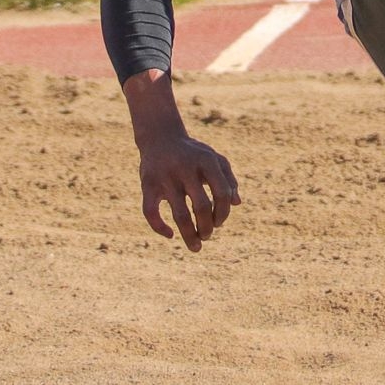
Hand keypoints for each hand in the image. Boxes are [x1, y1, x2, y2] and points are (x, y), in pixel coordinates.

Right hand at [139, 135, 239, 250]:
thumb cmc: (193, 153)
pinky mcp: (147, 185)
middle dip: (208, 228)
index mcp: (206, 161)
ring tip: (196, 247)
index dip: (223, 213)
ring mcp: (165, 177)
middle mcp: (186, 168)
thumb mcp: (214, 159)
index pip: (222, 194)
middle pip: (202, 207)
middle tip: (207, 236)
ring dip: (190, 235)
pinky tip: (170, 235)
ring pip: (180, 215)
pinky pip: (151, 213)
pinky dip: (159, 228)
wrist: (160, 137)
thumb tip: (236, 203)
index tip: (219, 223)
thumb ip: (228, 179)